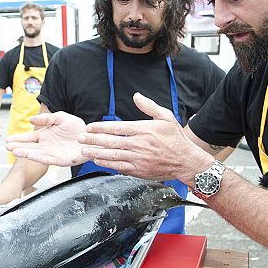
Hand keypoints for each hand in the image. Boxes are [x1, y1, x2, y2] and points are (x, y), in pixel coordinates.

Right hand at [6, 111, 87, 165]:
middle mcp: (46, 146)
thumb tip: (31, 120)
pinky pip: (47, 159)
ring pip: (36, 154)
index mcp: (45, 135)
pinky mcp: (60, 160)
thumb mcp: (60, 118)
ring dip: (25, 153)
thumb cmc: (76, 127)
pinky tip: (29, 155)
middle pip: (29, 147)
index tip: (8, 140)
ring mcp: (52, 153)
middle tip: (7, 147)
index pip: (28, 138)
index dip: (18, 139)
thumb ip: (46, 118)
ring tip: (14, 151)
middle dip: (18, 147)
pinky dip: (38, 158)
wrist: (90, 136)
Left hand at [79, 93, 209, 181]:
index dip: (100, 127)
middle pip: (111, 141)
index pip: (117, 128)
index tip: (89, 127)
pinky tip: (98, 160)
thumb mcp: (166, 117)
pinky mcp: (139, 170)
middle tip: (81, 138)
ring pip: (112, 155)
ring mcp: (138, 159)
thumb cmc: (176, 139)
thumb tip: (136, 96)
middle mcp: (139, 144)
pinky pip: (119, 167)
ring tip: (84, 150)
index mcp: (143, 130)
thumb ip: (149, 106)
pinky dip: (107, 163)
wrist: (186, 161)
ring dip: (96, 152)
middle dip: (93, 139)